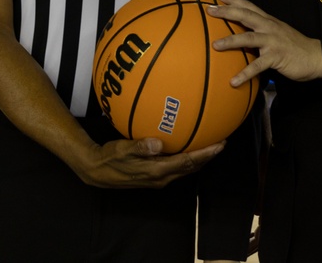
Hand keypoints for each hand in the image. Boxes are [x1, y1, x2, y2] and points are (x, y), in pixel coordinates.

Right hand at [76, 137, 223, 188]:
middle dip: (208, 156)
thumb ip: (140, 146)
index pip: (187, 163)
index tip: (220, 144)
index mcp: (156, 171)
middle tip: (222, 142)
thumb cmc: (109, 158)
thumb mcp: (121, 149)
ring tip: (211, 144)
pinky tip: (188, 146)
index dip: (205, 155)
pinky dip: (187, 158)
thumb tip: (157, 143)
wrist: (98, 172)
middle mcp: (161, 178)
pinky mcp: (155, 177)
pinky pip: (177, 167)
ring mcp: (159, 179)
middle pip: (191, 168)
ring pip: (186, 169)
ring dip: (200, 159)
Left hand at [208, 0, 321, 85]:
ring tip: (214, 45)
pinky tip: (233, 81)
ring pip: (248, 38)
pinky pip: (258, 65)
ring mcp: (273, 41)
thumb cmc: (295, 47)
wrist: (316, 57)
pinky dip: (245, 73)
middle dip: (226, 11)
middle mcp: (269, 27)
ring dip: (230, 41)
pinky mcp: (276, 57)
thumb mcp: (277, 33)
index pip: (249, 6)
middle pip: (245, 15)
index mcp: (269, 21)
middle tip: (210, 10)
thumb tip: (244, 34)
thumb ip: (262, 31)